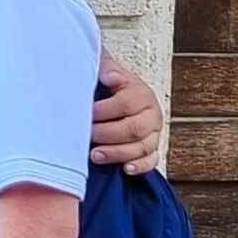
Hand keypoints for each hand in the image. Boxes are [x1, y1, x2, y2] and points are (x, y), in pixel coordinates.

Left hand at [91, 53, 162, 174]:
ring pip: (142, 147)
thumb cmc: (105, 88)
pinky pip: (151, 161)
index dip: (103, 110)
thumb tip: (108, 75)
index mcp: (141, 94)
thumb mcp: (105, 73)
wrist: (114, 99)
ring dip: (118, 153)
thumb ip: (105, 68)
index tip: (84, 114)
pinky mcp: (151, 150)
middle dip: (107, 134)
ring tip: (94, 155)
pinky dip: (140, 166)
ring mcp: (153, 134)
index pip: (126, 103)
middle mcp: (151, 115)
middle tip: (86, 136)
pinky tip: (125, 169)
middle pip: (134, 128)